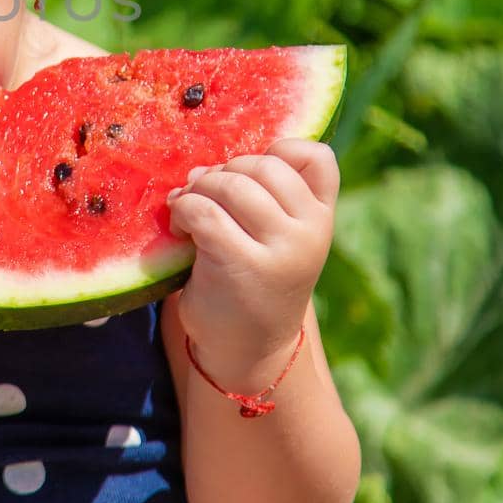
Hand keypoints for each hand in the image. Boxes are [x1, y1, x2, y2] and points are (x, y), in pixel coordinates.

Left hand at [164, 138, 339, 380]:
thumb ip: (258, 196)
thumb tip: (202, 167)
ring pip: (231, 183)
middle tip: (203, 199)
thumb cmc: (253, 283)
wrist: (246, 351)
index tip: (248, 176)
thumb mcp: (273, 236)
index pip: (316, 157)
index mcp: (322, 218)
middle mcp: (312, 231)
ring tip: (189, 214)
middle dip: (222, 173)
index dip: (277, 152)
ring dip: (198, 192)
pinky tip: (181, 232)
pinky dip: (183, 212)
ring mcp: (283, 249)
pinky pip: (204, 212)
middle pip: (262, 164)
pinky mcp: (244, 265)